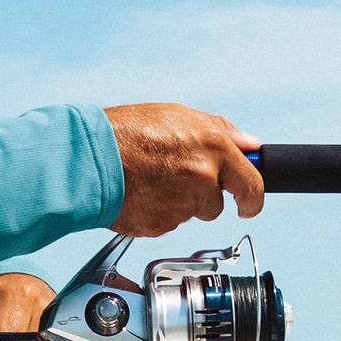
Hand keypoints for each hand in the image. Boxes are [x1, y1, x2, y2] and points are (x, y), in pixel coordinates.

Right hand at [104, 103, 263, 235]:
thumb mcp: (177, 115)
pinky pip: (166, 223)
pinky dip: (155, 212)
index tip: (249, 204)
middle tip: (175, 182)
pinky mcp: (161, 226)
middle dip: (202, 198)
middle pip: (216, 204)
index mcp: (214, 147)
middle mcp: (203, 178)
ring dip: (176, 203)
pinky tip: (139, 194)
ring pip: (189, 214)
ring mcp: (182, 206)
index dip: (252, 198)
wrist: (87, 159)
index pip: (252, 184)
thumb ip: (219, 130)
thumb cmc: (126, 133)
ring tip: (149, 181)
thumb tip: (248, 145)